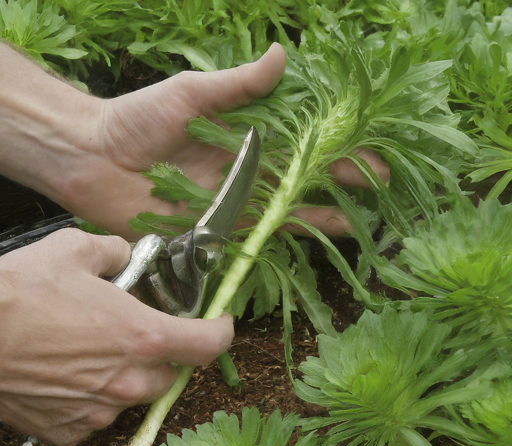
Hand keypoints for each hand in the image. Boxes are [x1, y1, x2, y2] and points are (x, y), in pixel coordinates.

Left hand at [0, 43, 388, 239]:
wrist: (96, 158)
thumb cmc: (138, 118)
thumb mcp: (191, 92)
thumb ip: (237, 85)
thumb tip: (282, 56)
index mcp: (244, 135)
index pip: (302, 139)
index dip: (335, 142)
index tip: (370, 144)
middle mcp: (247, 169)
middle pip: (304, 175)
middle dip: (343, 178)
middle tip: (382, 181)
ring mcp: (236, 201)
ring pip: (290, 207)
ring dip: (327, 211)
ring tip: (362, 217)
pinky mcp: (220, 228)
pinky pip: (261, 233)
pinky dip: (291, 235)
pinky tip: (319, 237)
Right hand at [0, 229, 232, 445]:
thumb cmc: (19, 294)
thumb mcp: (75, 250)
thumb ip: (115, 252)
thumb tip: (125, 256)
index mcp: (144, 336)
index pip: (209, 344)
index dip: (221, 331)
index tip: (220, 322)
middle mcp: (129, 381)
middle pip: (170, 371)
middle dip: (162, 351)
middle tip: (136, 331)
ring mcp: (99, 411)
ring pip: (133, 394)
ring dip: (125, 374)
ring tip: (92, 349)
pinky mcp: (68, 430)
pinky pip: (96, 415)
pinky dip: (92, 396)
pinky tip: (68, 373)